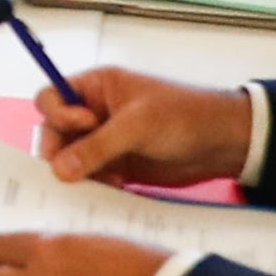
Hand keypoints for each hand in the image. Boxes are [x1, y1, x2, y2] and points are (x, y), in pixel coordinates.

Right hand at [31, 65, 255, 188]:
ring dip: (79, 173)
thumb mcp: (137, 126)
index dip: (58, 115)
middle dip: (62, 153)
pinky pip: (92, 176)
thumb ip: (96, 147)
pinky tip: (113, 188)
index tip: (83, 126)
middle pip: (55, 133)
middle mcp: (95, 113)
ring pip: (71, 158)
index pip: (52, 98)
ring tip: (103, 181)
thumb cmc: (184, 116)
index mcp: (97, 88)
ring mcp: (105, 140)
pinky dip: (95, 184)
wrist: (224, 142)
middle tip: (74, 172)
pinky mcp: (117, 164)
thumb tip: (59, 170)